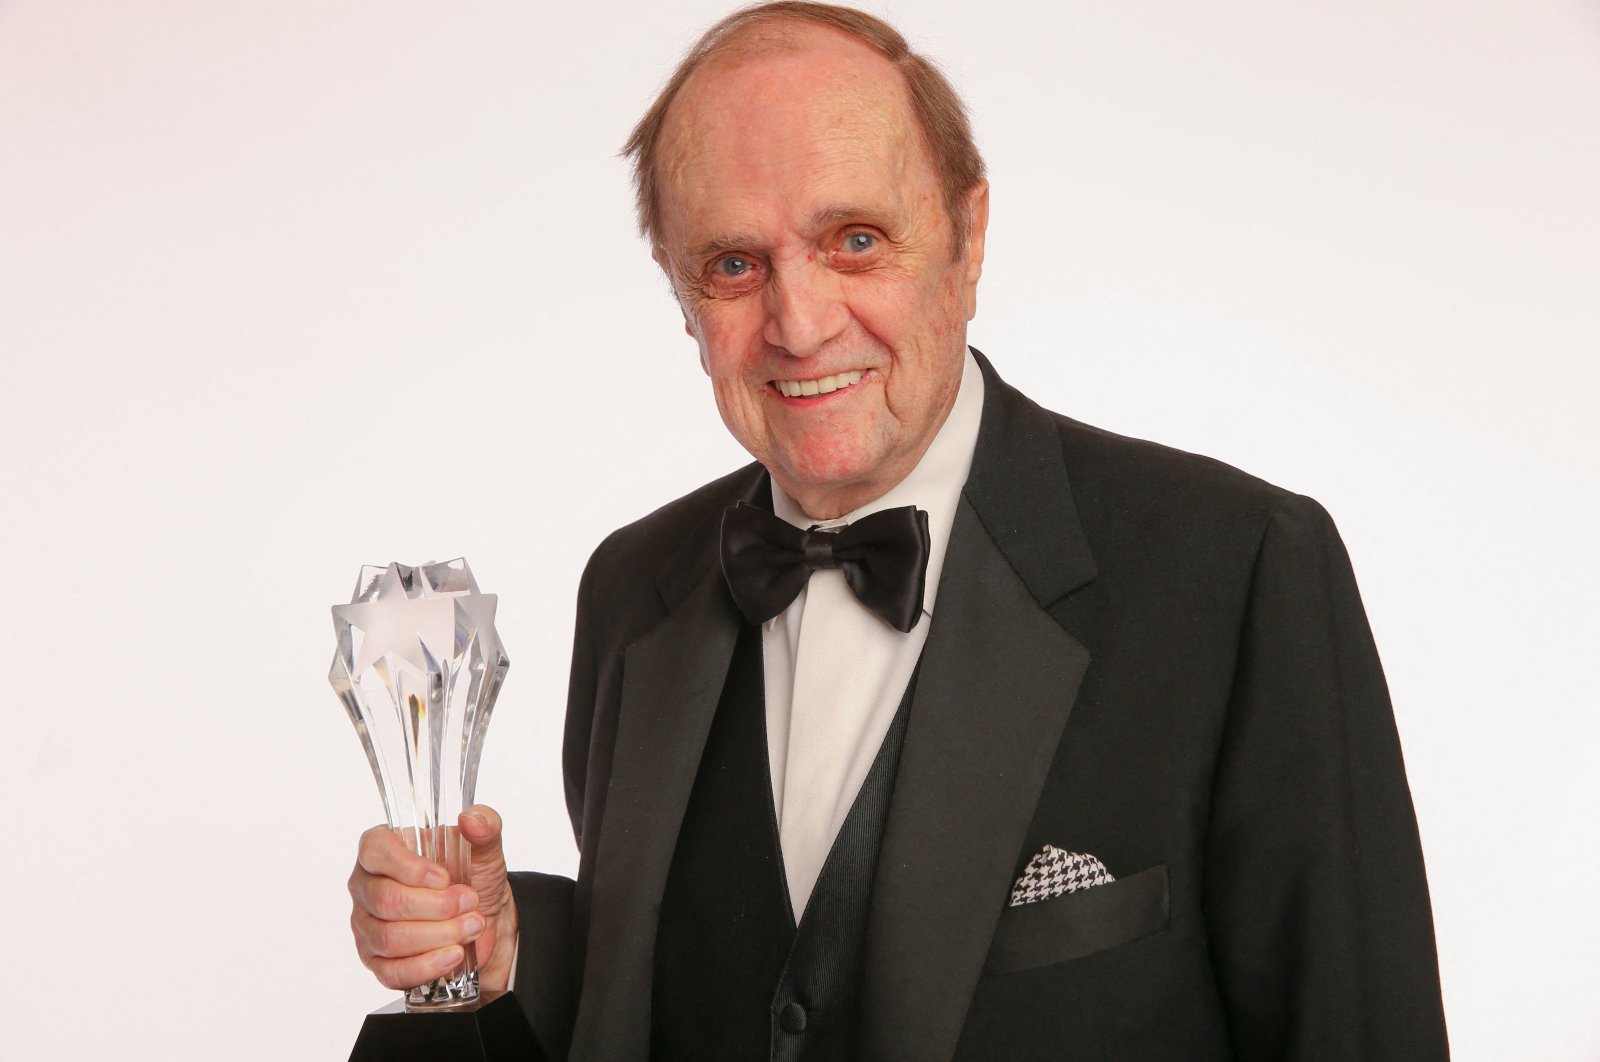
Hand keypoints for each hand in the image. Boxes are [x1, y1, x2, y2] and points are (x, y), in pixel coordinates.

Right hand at [348, 805, 518, 992]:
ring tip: (472, 926)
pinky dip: (427, 965)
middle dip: (437, 906)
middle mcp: (367, 886)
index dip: (408, 866)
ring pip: (390, 937)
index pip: (375, 851)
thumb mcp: (485, 848)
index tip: (444, 877)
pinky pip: (393, 971)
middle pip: (387, 900)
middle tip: (470, 902)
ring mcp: (367, 926)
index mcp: (383, 849)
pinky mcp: (378, 962)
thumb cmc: (473, 877)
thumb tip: (472, 819)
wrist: (483, 919)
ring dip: (439, 935)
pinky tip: (453, 955)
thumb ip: (484, 826)